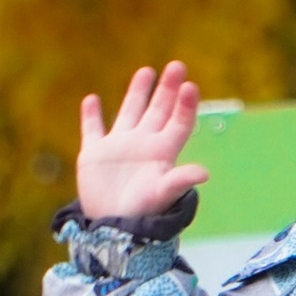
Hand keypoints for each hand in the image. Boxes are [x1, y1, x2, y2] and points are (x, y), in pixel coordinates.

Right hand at [78, 61, 211, 222]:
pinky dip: (91, 115)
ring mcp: (119, 147)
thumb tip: (204, 173)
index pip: (178, 122)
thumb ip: (180, 181)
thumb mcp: (162, 195)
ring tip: (146, 71)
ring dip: (137, 92)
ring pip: (129, 112)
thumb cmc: (142, 213)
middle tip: (177, 65)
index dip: (185, 105)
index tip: (190, 86)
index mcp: (162, 152)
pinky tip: (91, 99)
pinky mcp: (94, 154)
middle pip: (158, 110)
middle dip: (167, 88)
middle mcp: (143, 144)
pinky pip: (92, 130)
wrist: (113, 230)